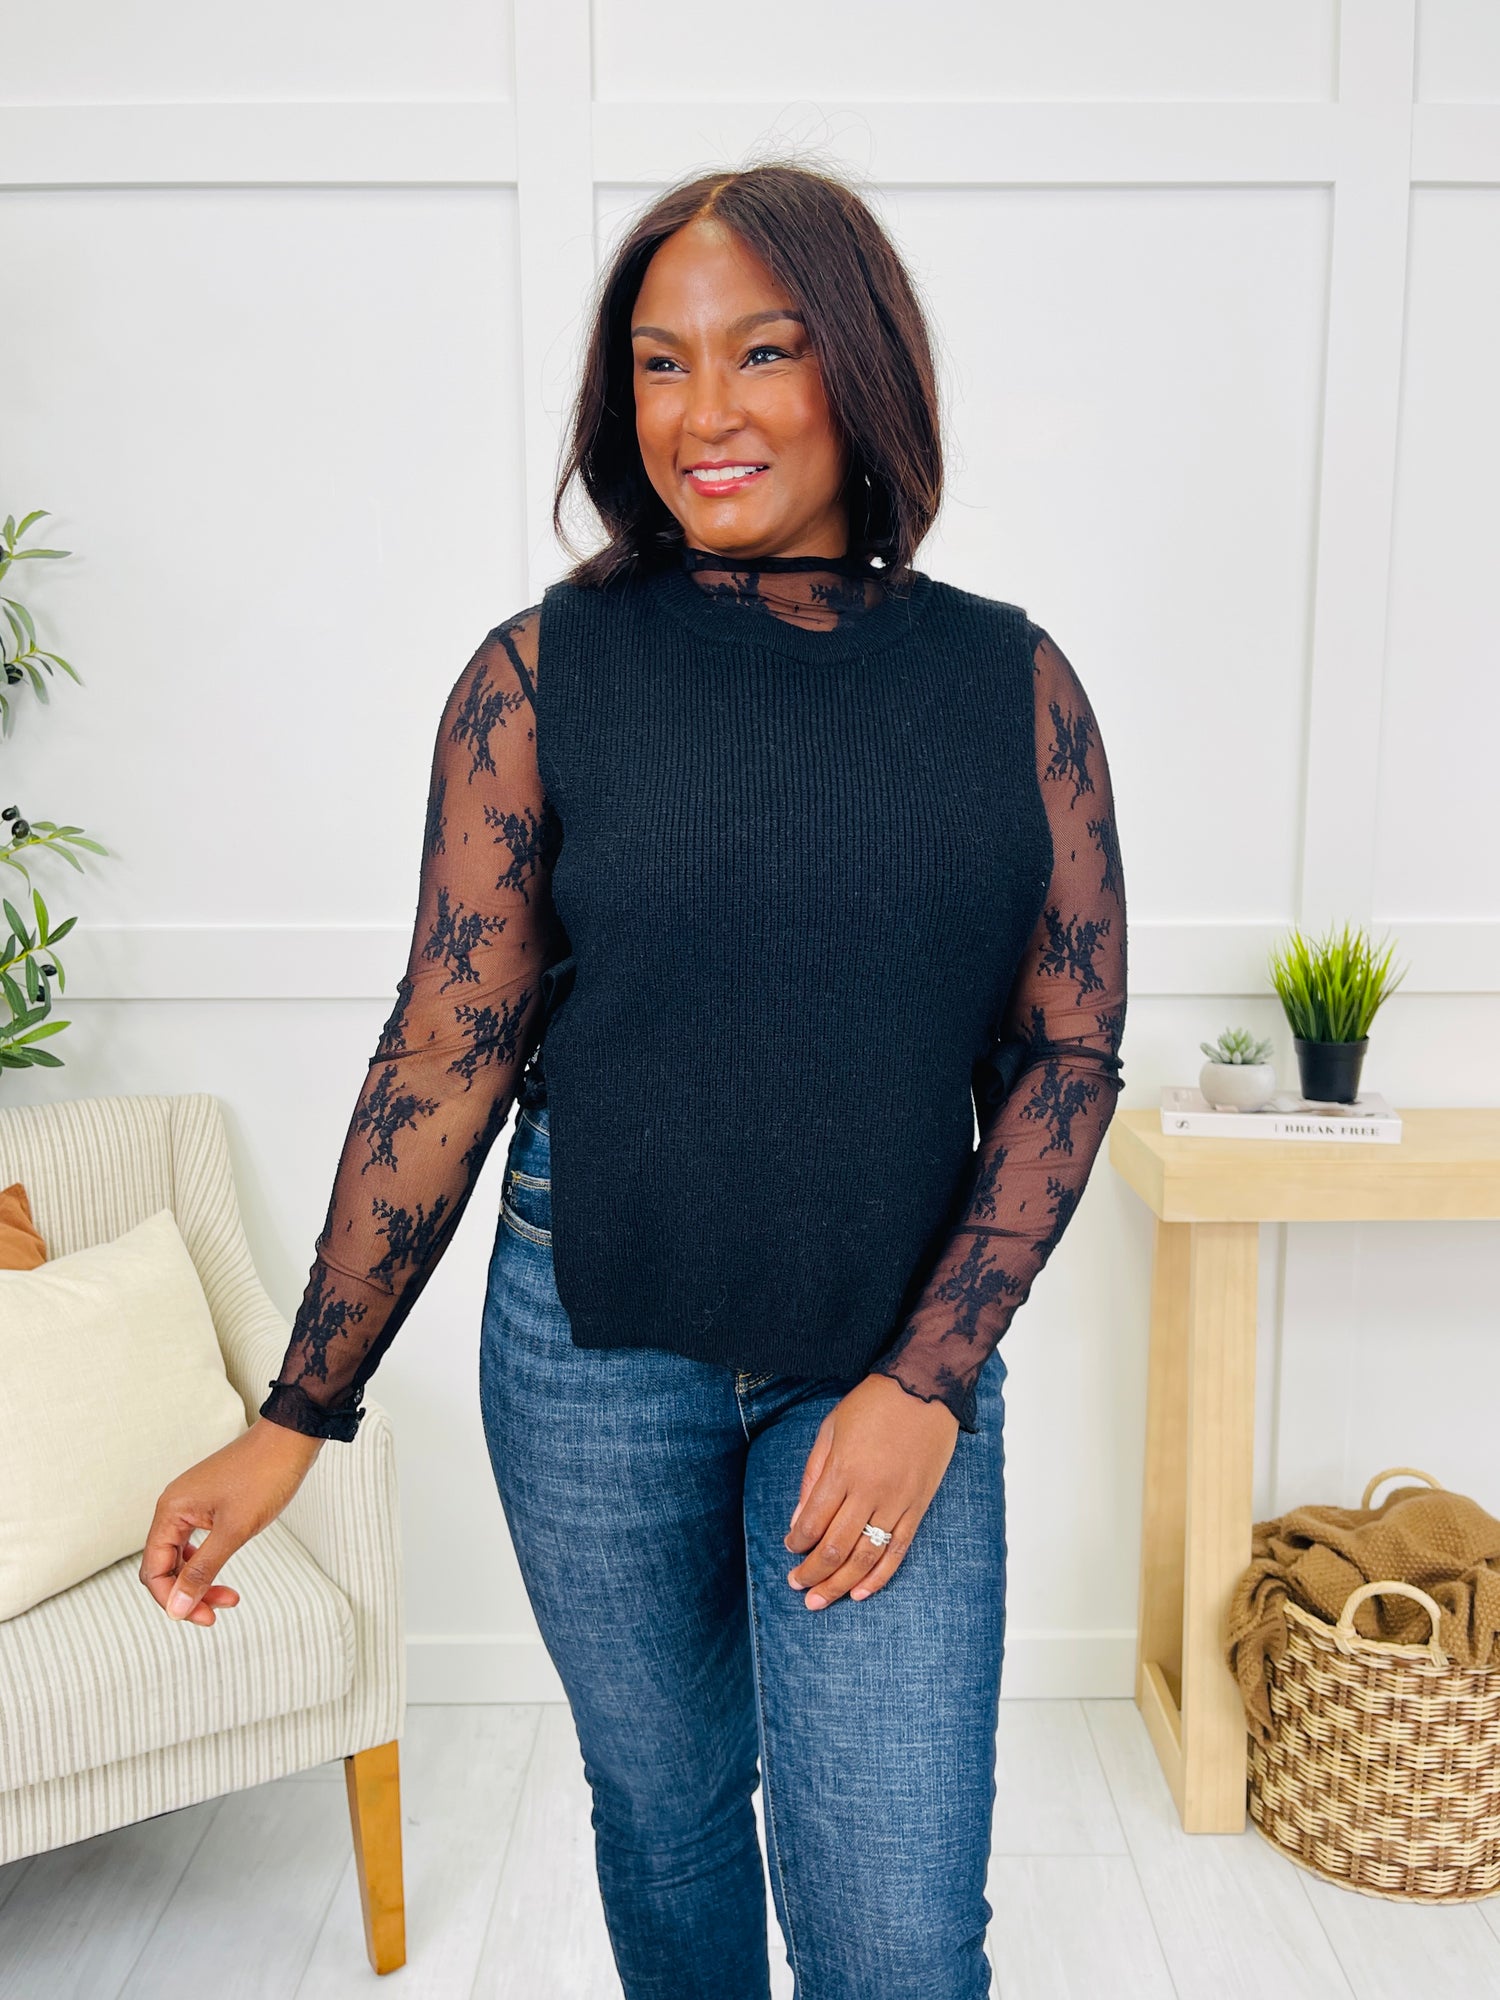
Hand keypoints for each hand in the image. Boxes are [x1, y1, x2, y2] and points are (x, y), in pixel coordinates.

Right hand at [140, 1417, 325, 1623]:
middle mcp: (174, 1507)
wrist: (291, 1438)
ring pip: (184, 1556)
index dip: (171, 1599)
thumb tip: (177, 1609)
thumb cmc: (264, 1477)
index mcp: (171, 1511)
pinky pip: (198, 1542)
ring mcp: (191, 1505)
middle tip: (219, 1612)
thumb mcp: (234, 1531)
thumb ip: (202, 1571)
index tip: (203, 1618)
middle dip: (189, 1593)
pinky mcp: (209, 1504)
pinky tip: (224, 1574)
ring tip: (230, 1598)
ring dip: (201, 1580)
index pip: (153, 1570)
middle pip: (166, 1566)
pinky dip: (209, 1562)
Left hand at [783, 1373, 959, 1608]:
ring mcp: (897, 1501)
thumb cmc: (872, 1404)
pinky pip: (898, 1550)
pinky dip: (879, 1577)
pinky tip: (862, 1593)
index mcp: (842, 1470)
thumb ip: (813, 1475)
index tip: (789, 1549)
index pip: (812, 1522)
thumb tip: (797, 1521)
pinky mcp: (919, 1506)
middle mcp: (868, 1490)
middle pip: (835, 1548)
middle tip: (797, 1587)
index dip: (796, 1543)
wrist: (924, 1386)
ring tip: (820, 1601)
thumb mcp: (831, 1429)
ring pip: (865, 1557)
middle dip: (811, 1573)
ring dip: (839, 1584)